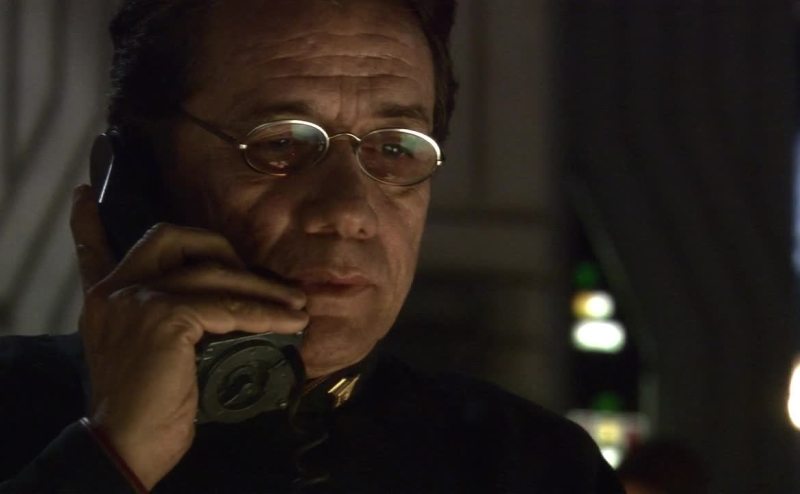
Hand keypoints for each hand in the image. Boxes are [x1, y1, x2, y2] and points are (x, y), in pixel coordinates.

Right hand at [69, 184, 307, 488]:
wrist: (127, 445)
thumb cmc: (145, 408)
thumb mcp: (144, 354)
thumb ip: (162, 322)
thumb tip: (214, 309)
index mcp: (105, 297)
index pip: (96, 250)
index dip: (90, 224)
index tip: (82, 196)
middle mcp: (116, 289)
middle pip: (171, 238)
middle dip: (221, 248)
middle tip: (257, 274)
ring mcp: (138, 299)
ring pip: (212, 273)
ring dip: (262, 289)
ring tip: (295, 305)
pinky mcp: (164, 317)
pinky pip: (228, 306)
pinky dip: (264, 313)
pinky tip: (289, 323)